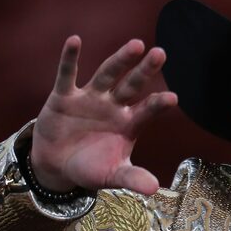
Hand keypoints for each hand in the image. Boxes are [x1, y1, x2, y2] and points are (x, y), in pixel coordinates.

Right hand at [30, 36, 177, 194]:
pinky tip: (75, 40)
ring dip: (120, 60)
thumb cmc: (91, 168)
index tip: (173, 98)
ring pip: (106, 75)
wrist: (57, 166)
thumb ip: (132, 179)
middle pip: (132, 85)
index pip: (147, 111)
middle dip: (145, 71)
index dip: (158, 104)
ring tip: (136, 45)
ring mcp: (90, 99)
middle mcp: (113, 106)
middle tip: (161, 53)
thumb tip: (155, 190)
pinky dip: (70, 58)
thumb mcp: (112, 176)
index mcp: (128, 124)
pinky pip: (67, 75)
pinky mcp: (64, 97)